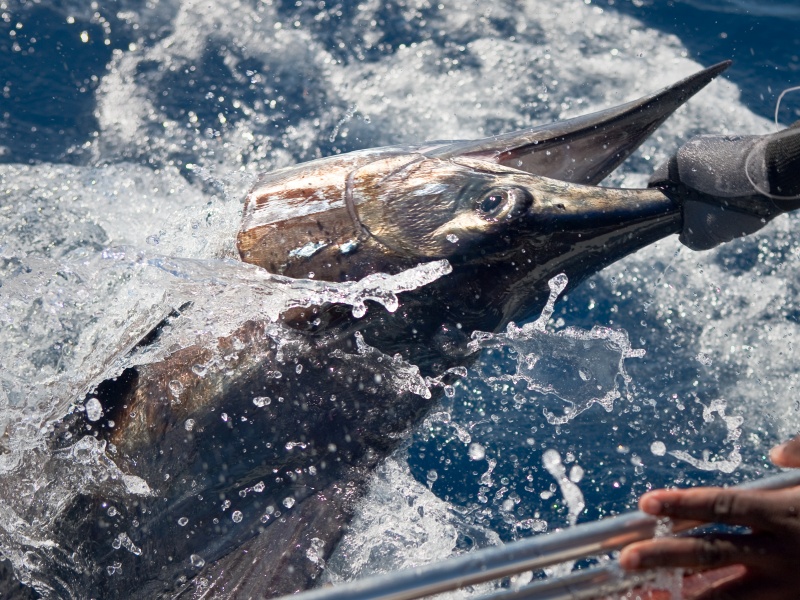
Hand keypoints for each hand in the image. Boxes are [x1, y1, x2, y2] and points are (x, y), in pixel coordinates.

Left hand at [619, 435, 799, 599]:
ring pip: (726, 597)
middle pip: (712, 553)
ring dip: (680, 596)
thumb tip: (776, 452)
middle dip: (666, 556)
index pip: (723, 507)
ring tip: (641, 595)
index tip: (646, 503)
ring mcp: (786, 587)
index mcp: (781, 514)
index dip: (683, 504)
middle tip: (626, 558)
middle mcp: (780, 553)